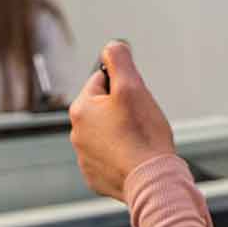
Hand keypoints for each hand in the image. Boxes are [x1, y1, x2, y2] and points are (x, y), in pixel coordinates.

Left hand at [69, 40, 175, 201]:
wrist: (151, 180)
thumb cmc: (143, 135)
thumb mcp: (133, 86)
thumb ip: (119, 60)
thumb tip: (112, 46)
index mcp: (81, 109)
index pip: (102, 80)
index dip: (125, 85)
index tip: (136, 98)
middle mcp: (76, 133)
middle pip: (104, 108)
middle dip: (122, 109)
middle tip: (141, 119)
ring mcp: (84, 157)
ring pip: (106, 133)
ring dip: (121, 132)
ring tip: (140, 139)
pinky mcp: (95, 176)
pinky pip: (108, 157)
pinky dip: (121, 155)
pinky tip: (135, 157)